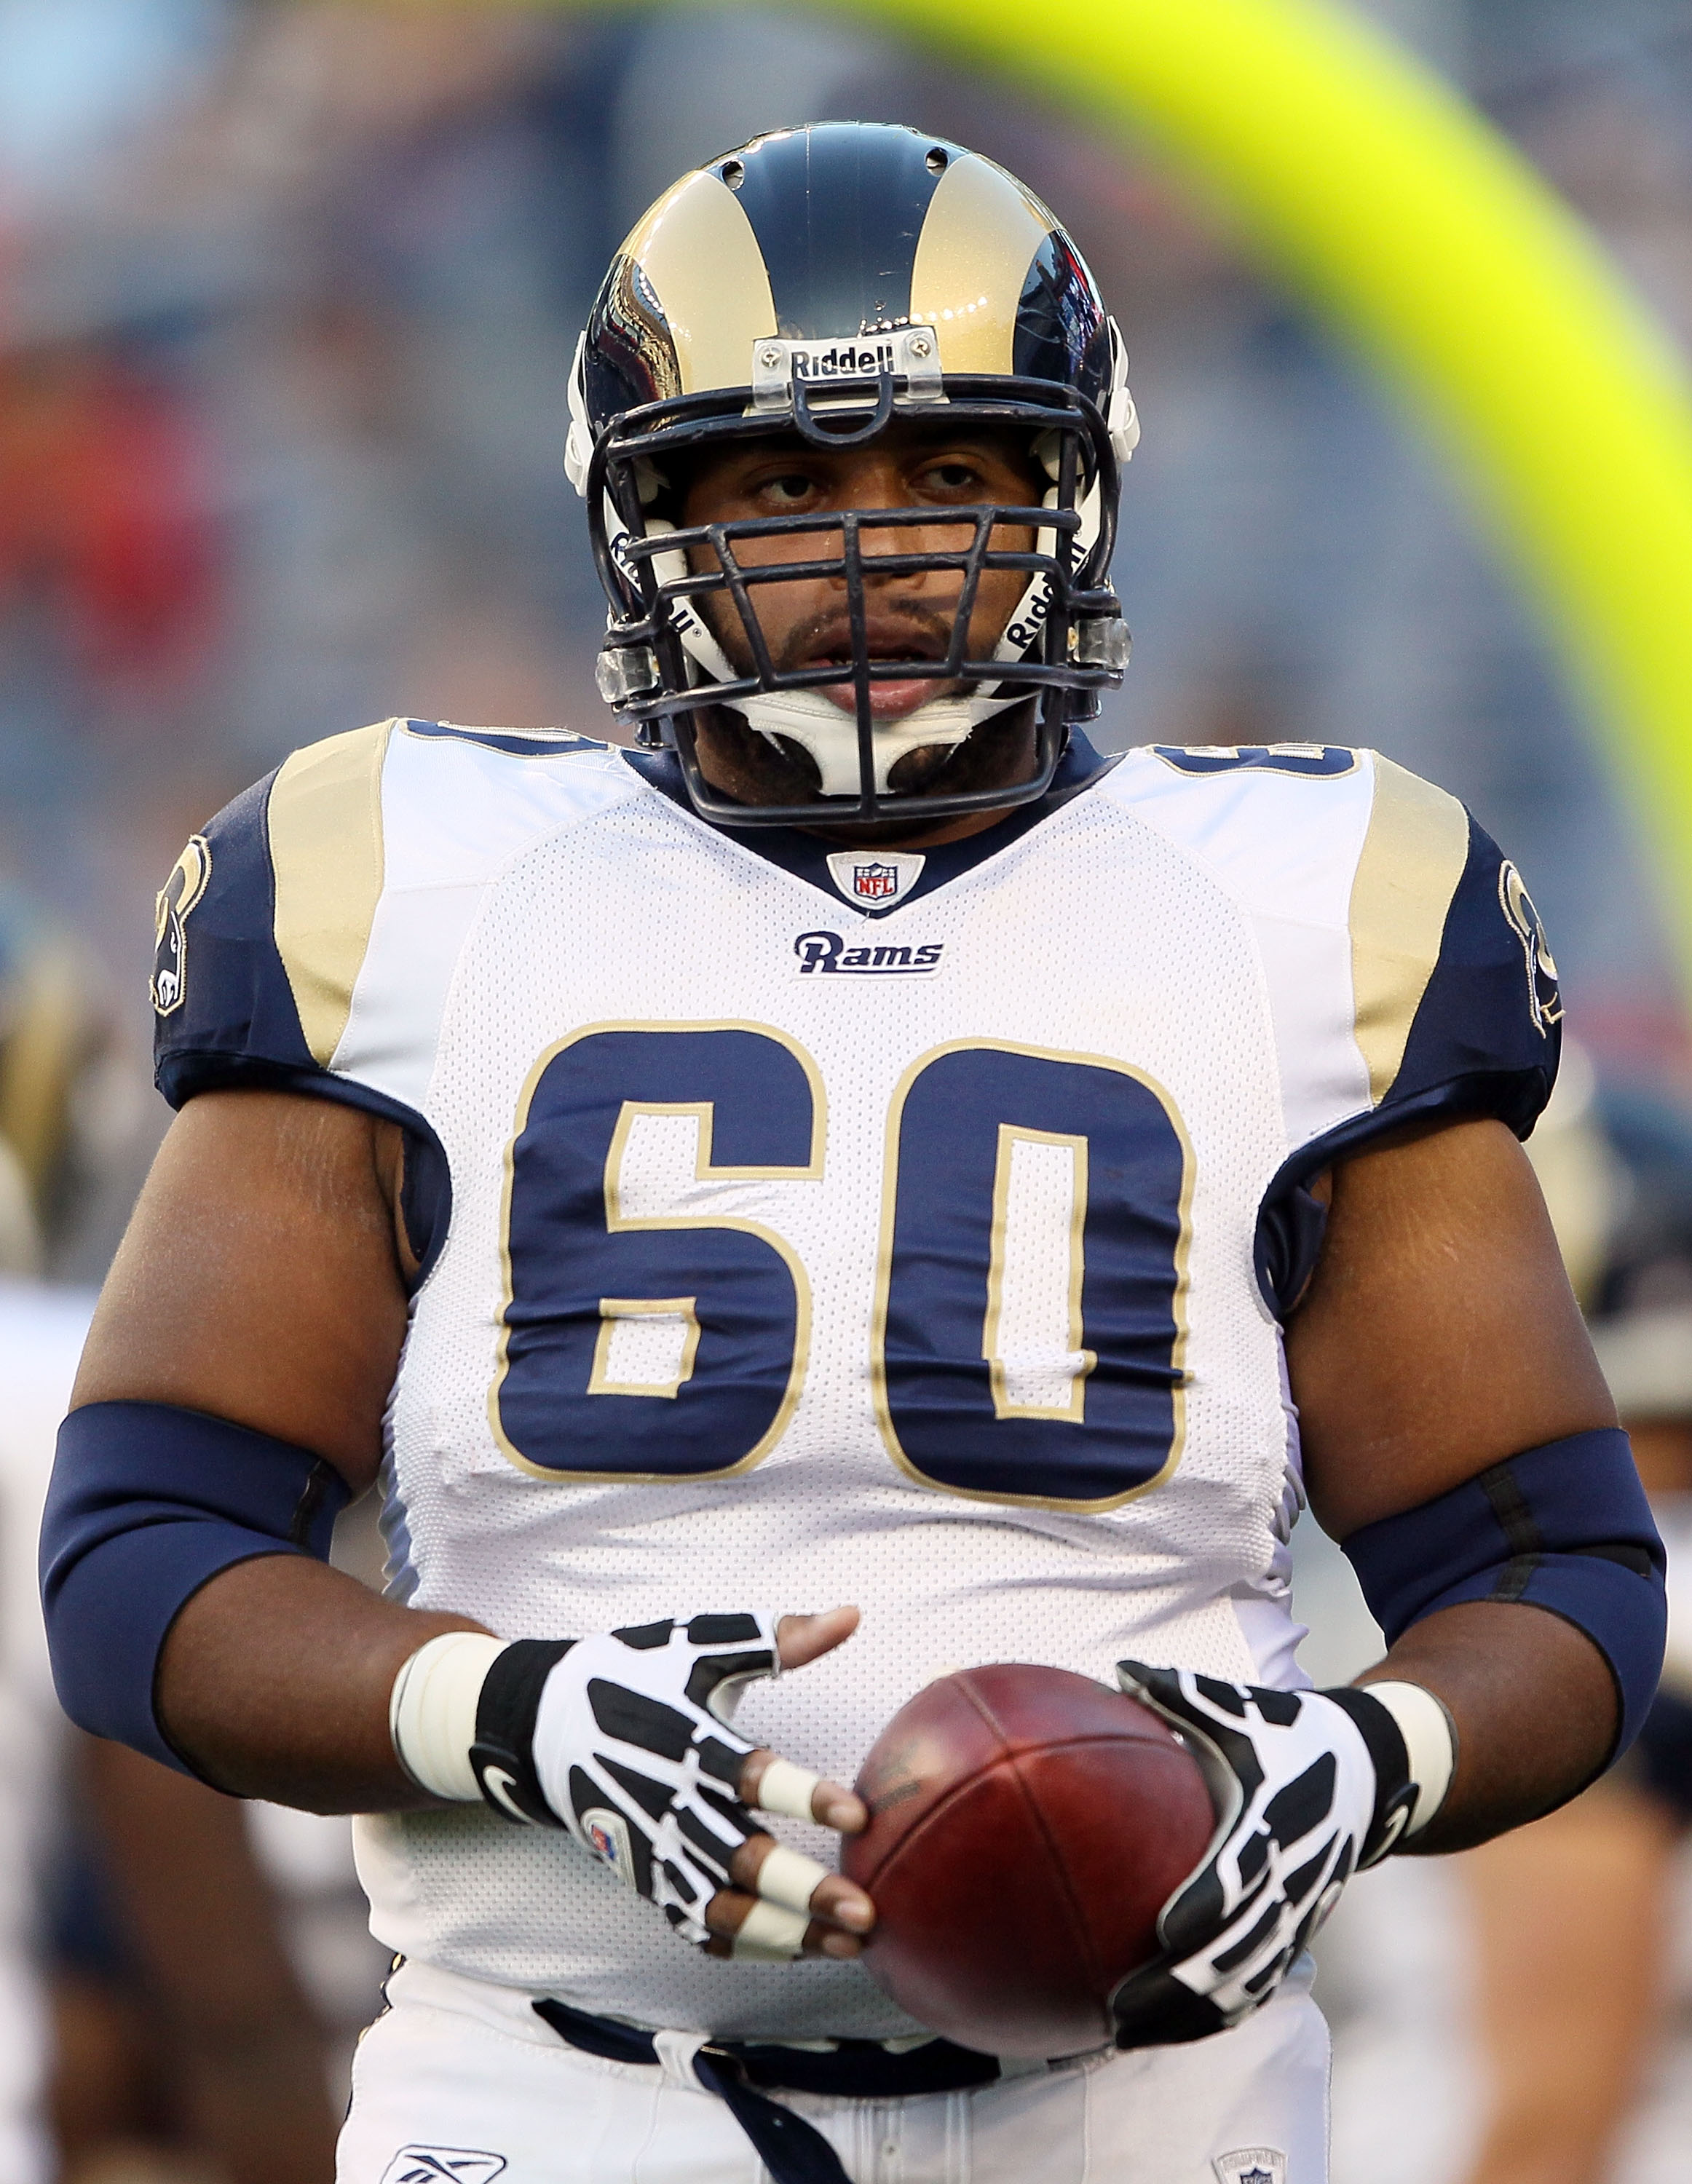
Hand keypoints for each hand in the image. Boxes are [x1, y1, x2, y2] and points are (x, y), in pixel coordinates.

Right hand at [470, 1605, 871, 1959]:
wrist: (545, 1721)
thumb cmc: (637, 1672)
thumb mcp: (701, 1642)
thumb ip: (778, 1637)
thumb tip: (853, 1615)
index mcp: (688, 1741)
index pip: (750, 1776)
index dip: (803, 1797)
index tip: (858, 1816)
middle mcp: (670, 1803)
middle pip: (739, 1860)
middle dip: (803, 1891)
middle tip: (866, 1912)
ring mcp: (653, 1849)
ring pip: (720, 1909)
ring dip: (784, 1934)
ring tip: (848, 1947)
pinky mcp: (643, 1877)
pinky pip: (693, 1925)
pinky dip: (743, 1945)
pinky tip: (798, 1949)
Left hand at [1109, 1663, 1412, 2046]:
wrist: (1370, 1772)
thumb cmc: (1288, 1733)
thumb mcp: (1243, 1709)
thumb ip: (1183, 1693)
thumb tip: (1119, 1670)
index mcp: (1271, 1822)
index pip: (1241, 1876)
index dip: (1207, 1908)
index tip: (1162, 1931)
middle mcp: (1287, 1879)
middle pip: (1237, 1950)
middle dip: (1179, 1987)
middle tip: (1115, 2008)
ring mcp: (1294, 1914)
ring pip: (1243, 1984)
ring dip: (1186, 2016)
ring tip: (1119, 2036)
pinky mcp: (1294, 1934)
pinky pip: (1254, 1987)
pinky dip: (1212, 2016)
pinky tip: (1162, 2033)